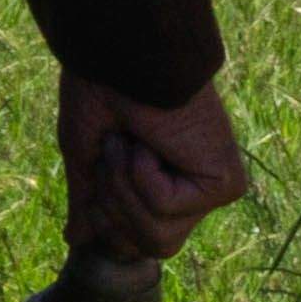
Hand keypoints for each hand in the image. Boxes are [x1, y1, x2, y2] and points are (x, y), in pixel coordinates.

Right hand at [60, 71, 251, 254]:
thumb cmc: (102, 92)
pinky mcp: (225, 184)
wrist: (121, 54)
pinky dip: (142, 175)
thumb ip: (87, 200)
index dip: (105, 219)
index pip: (135, 241)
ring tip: (128, 145)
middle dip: (115, 207)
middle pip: (151, 247)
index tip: (98, 163)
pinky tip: (150, 142)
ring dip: (124, 189)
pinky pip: (167, 210)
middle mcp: (192, 191)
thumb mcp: (85, 155)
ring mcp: (210, 190)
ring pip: (159, 238)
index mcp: (163, 184)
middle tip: (112, 152)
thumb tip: (76, 240)